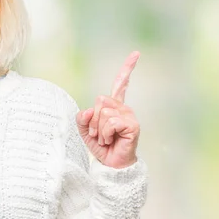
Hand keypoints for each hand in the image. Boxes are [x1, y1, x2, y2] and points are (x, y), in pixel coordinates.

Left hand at [76, 51, 140, 168]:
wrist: (111, 165)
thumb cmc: (101, 147)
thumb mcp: (85, 131)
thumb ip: (82, 118)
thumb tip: (88, 110)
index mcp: (114, 106)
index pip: (121, 84)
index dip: (128, 68)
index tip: (136, 53)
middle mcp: (123, 108)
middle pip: (100, 100)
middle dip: (93, 120)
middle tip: (99, 134)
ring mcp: (129, 116)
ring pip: (103, 112)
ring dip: (99, 129)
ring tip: (105, 139)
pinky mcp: (132, 125)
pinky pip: (110, 122)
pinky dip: (105, 133)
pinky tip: (110, 141)